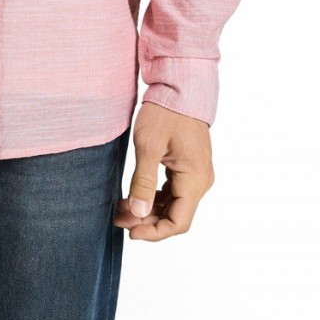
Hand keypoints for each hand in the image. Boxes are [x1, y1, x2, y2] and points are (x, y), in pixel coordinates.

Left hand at [111, 100, 213, 241]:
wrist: (180, 86)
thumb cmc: (166, 111)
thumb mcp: (148, 145)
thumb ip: (143, 182)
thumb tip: (138, 214)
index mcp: (194, 179)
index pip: (178, 223)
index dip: (153, 233)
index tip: (130, 232)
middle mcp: (200, 181)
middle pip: (175, 216)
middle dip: (146, 221)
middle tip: (118, 217)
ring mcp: (196, 174)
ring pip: (174, 205)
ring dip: (149, 210)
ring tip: (121, 208)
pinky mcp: (189, 166)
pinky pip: (173, 191)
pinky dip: (154, 197)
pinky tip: (134, 195)